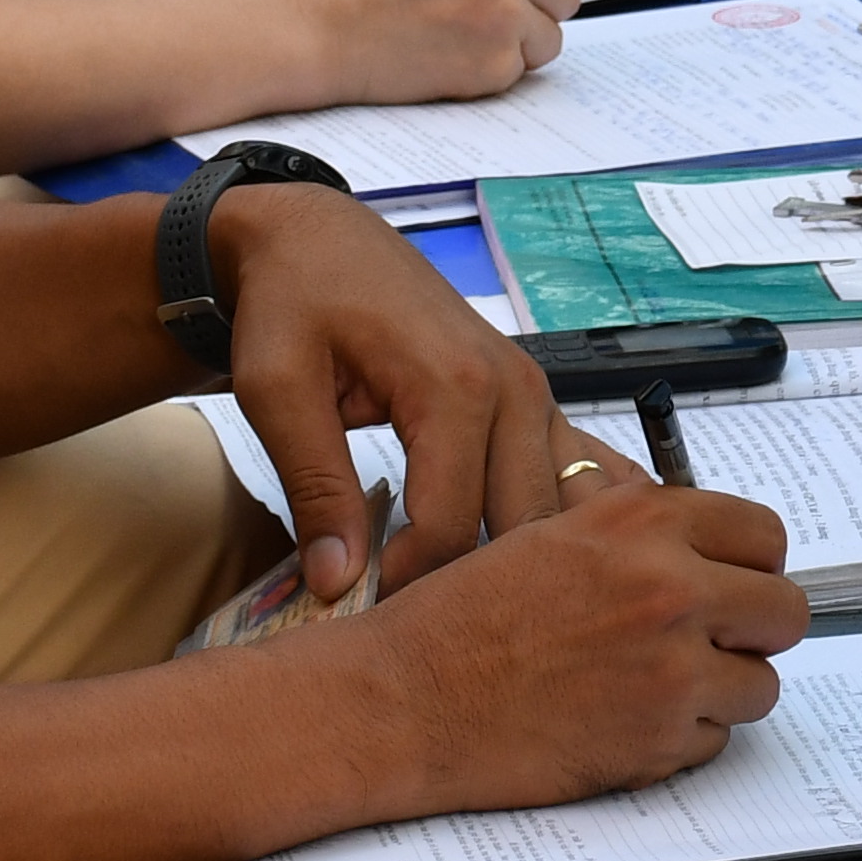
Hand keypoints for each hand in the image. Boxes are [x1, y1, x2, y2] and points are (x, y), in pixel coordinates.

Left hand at [212, 186, 580, 597]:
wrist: (319, 238)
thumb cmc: (292, 303)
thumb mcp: (278, 390)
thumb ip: (315, 488)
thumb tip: (337, 583)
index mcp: (455, 386)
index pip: (453, 525)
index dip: (408, 583)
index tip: (360, 605)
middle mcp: (516, 390)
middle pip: (523, 526)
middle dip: (475, 585)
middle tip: (418, 622)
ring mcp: (536, 394)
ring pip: (565, 508)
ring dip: (528, 560)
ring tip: (470, 601)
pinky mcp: (536, 400)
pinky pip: (584, 470)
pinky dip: (571, 518)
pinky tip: (544, 561)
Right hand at [256, 0, 588, 99]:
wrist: (314, 29)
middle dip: (533, 2)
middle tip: (482, 8)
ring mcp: (500, 10)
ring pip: (550, 33)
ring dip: (516, 40)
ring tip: (460, 33)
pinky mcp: (493, 61)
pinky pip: (521, 69)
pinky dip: (491, 70)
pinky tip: (448, 56)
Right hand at [337, 475, 810, 809]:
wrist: (404, 699)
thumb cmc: (461, 620)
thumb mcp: (553, 535)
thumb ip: (638, 533)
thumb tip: (706, 547)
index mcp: (643, 522)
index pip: (764, 535)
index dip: (752, 565)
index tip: (736, 583)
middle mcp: (669, 588)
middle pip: (785, 611)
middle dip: (755, 630)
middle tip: (714, 642)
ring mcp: (671, 668)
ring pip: (761, 685)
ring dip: (722, 691)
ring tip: (656, 688)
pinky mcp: (658, 740)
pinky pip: (715, 741)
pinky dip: (681, 740)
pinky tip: (623, 723)